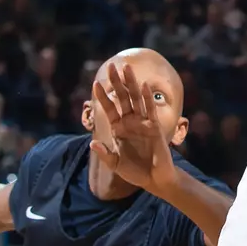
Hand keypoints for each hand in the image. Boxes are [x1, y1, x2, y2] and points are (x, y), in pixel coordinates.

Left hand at [91, 61, 177, 194]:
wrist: (154, 180)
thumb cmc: (135, 172)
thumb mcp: (115, 164)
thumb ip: (105, 154)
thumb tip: (92, 144)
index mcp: (119, 128)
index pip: (109, 108)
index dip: (103, 96)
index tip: (95, 83)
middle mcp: (130, 122)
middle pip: (122, 98)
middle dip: (117, 82)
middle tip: (112, 66)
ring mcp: (142, 123)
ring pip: (136, 99)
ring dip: (131, 83)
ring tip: (126, 67)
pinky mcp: (154, 127)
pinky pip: (150, 110)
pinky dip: (147, 97)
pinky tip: (143, 85)